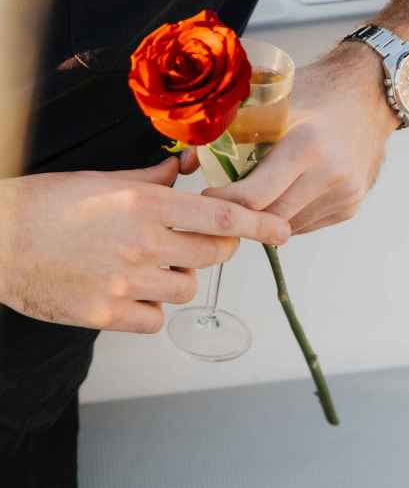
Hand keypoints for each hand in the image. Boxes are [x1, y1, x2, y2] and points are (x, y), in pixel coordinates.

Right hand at [0, 156, 289, 332]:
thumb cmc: (47, 205)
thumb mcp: (102, 181)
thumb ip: (153, 180)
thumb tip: (188, 168)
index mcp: (144, 205)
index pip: (219, 216)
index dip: (258, 225)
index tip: (283, 231)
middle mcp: (142, 244)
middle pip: (213, 256)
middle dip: (216, 250)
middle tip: (200, 244)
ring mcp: (125, 283)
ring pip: (187, 288)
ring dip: (178, 278)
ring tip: (146, 266)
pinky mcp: (107, 315)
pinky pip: (157, 319)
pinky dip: (151, 308)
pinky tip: (130, 292)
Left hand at [203, 43, 398, 234]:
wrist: (371, 95)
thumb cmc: (318, 92)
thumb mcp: (271, 101)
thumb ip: (228, 129)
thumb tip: (187, 163)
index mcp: (307, 146)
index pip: (255, 197)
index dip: (224, 202)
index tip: (208, 194)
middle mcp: (330, 175)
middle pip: (270, 218)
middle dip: (242, 215)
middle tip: (222, 202)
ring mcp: (344, 194)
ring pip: (288, 227)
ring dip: (265, 218)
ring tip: (254, 195)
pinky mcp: (350, 206)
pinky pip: (307, 224)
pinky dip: (288, 216)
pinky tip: (284, 193)